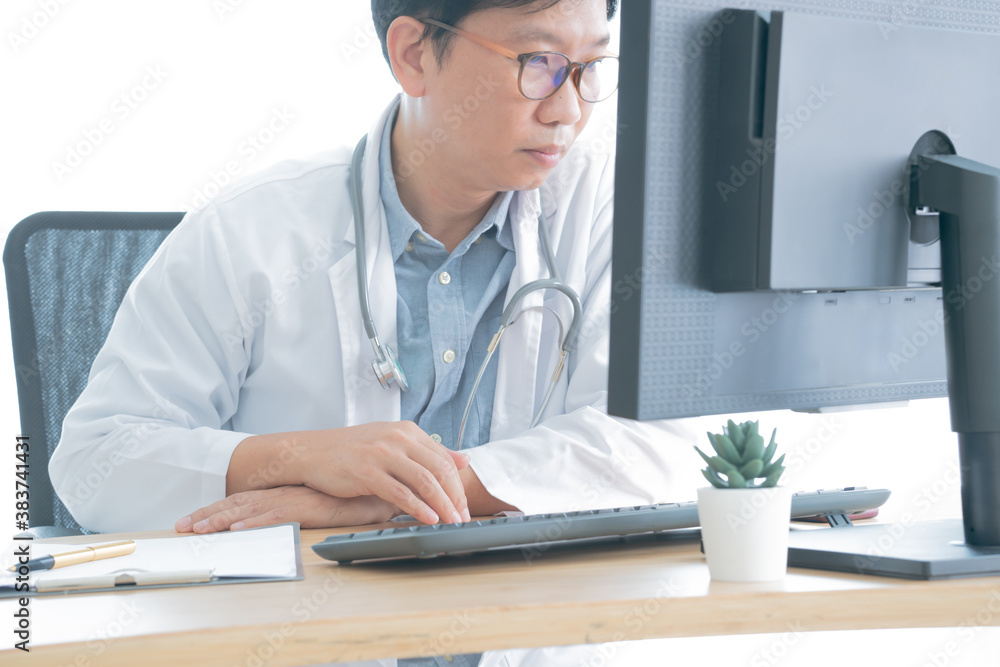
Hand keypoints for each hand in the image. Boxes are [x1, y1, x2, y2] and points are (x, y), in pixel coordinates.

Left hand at [174, 486, 400, 533]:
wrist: (380, 489)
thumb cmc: (350, 499)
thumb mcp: (315, 506)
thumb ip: (296, 512)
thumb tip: (274, 521)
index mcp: (282, 492)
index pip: (239, 501)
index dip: (212, 511)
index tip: (190, 521)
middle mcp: (283, 493)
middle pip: (236, 504)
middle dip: (206, 516)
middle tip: (181, 528)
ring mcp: (294, 499)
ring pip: (250, 510)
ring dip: (222, 520)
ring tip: (198, 531)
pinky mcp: (309, 508)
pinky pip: (277, 516)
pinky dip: (255, 523)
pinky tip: (238, 530)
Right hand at [298, 421, 471, 524]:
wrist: (313, 452)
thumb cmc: (352, 450)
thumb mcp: (393, 443)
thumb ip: (428, 452)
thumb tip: (464, 459)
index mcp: (408, 431)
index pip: (444, 459)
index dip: (458, 485)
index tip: (465, 505)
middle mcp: (398, 439)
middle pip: (439, 470)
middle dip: (455, 497)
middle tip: (463, 518)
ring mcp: (383, 454)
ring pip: (424, 481)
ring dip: (442, 505)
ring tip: (450, 522)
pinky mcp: (367, 472)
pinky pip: (400, 492)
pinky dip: (418, 507)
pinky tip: (428, 519)